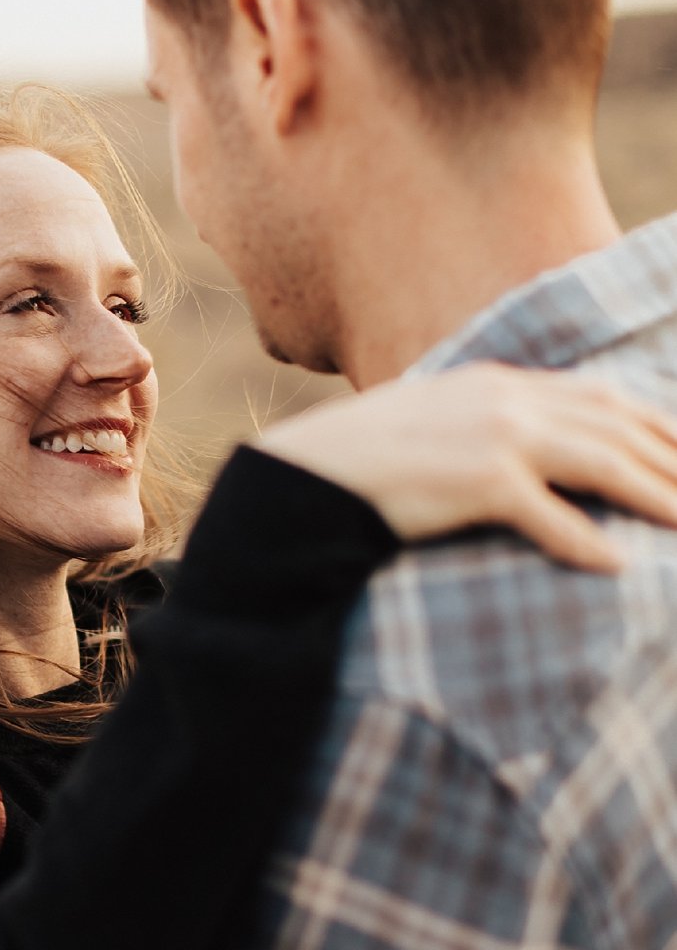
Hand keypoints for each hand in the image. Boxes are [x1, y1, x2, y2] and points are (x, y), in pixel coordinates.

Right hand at [260, 364, 676, 571]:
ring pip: (601, 462)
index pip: (601, 397)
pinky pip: (549, 515)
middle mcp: (506, 399)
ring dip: (653, 495)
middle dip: (670, 458)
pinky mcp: (475, 482)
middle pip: (615, 426)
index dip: (655, 424)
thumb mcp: (434, 425)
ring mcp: (493, 438)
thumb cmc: (364, 462)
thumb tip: (528, 466)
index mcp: (499, 383)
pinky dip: (586, 541)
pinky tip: (617, 566)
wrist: (309, 473)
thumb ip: (486, 429)